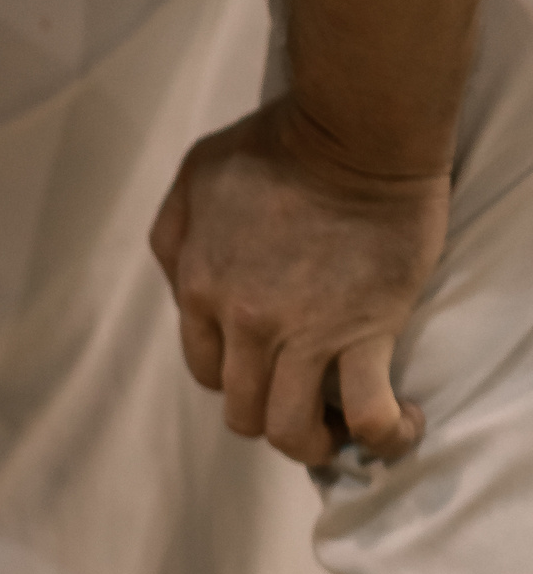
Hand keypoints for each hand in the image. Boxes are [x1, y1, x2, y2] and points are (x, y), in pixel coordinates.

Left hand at [149, 96, 448, 462]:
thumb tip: (182, 283)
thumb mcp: (195, 178)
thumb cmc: (278, 142)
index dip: (234, 375)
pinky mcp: (364, 332)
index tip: (264, 365)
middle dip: (268, 414)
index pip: (205, 368)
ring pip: (291, 429)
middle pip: (243, 408)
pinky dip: (382, 435)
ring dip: (313, 443)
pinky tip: (398, 426)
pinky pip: (367, 412)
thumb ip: (176, 235)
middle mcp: (243, 322)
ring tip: (338, 433)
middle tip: (302, 401)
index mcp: (201, 288)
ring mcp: (302, 333)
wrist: (355, 129)